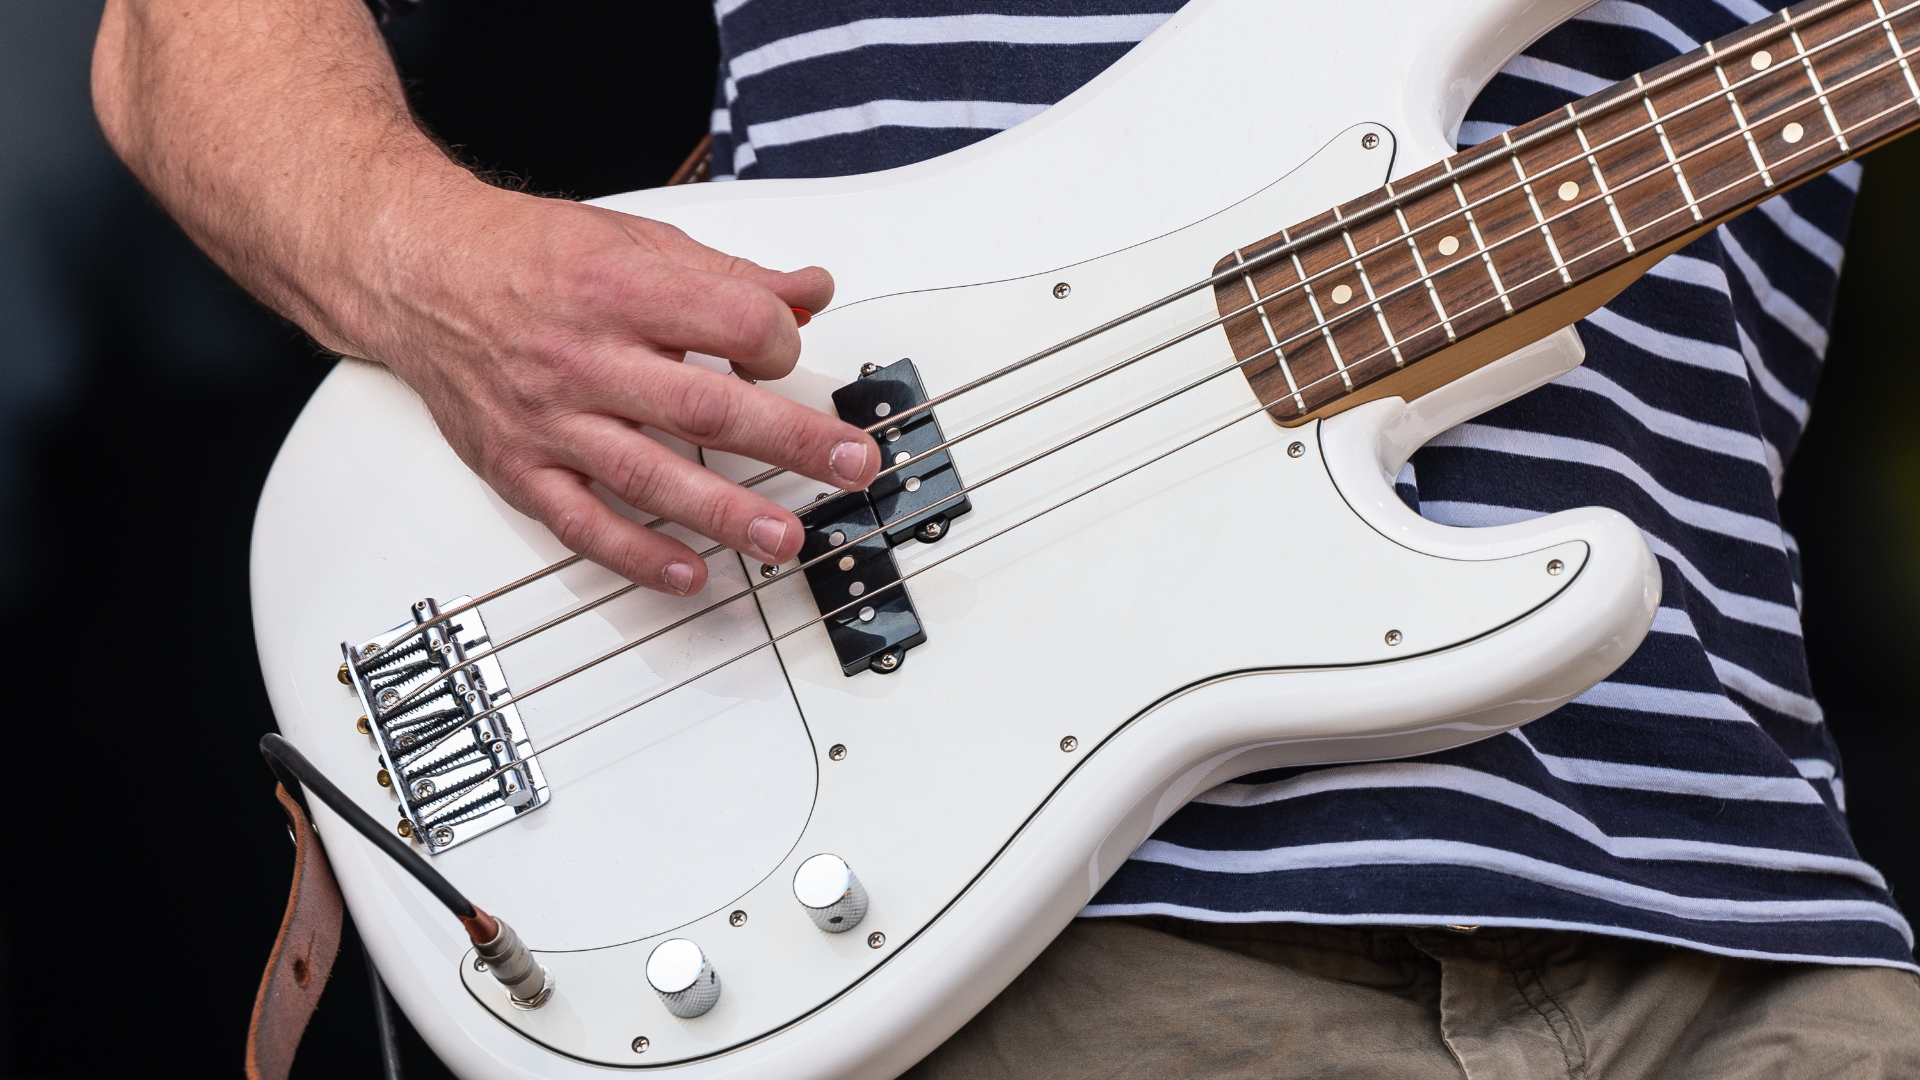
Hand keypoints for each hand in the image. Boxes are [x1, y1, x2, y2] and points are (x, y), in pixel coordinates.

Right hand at [93, 0, 871, 594]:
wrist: (416, 271)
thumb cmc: (528, 255)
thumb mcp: (636, 238)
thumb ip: (729, 273)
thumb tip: (810, 290)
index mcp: (621, 286)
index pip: (731, 322)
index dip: (778, 341)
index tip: (789, 354)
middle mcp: (585, 356)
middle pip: (705, 405)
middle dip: (788, 441)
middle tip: (849, 466)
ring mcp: (550, 418)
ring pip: (650, 474)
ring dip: (727, 513)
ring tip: (786, 540)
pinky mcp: (520, 466)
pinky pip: (583, 523)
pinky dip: (637, 556)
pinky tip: (690, 575)